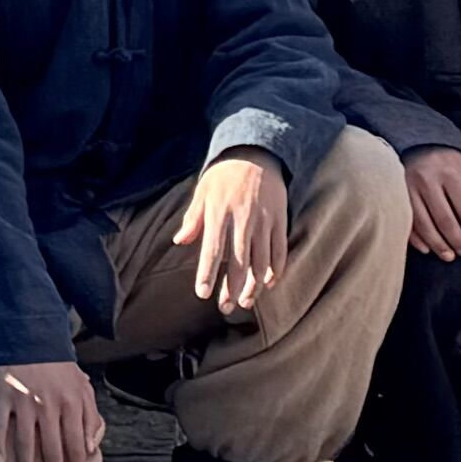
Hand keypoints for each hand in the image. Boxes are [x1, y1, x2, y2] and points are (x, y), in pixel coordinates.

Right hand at [0, 357, 106, 461]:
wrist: (30, 336)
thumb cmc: (59, 367)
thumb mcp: (84, 387)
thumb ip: (91, 417)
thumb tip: (91, 448)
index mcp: (71, 404)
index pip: (76, 443)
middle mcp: (48, 405)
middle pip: (52, 448)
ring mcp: (24, 401)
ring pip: (26, 442)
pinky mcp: (4, 395)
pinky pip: (0, 424)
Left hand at [182, 154, 287, 316]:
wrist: (256, 154)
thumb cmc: (223, 175)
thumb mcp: (203, 191)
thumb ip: (193, 218)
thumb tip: (180, 241)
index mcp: (219, 211)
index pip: (212, 249)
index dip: (208, 273)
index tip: (202, 293)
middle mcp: (243, 218)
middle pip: (238, 261)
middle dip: (232, 287)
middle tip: (226, 307)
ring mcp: (264, 220)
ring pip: (261, 260)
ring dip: (254, 285)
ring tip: (246, 302)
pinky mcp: (280, 220)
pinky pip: (280, 250)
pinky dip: (276, 269)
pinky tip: (268, 283)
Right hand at [403, 144, 460, 258]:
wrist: (414, 139)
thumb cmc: (447, 156)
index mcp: (450, 172)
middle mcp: (427, 179)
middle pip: (444, 218)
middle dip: (456, 240)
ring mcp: (407, 186)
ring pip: (423, 222)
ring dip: (436, 243)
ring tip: (447, 256)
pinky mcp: (394, 191)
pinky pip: (405, 219)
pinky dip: (414, 237)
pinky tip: (425, 248)